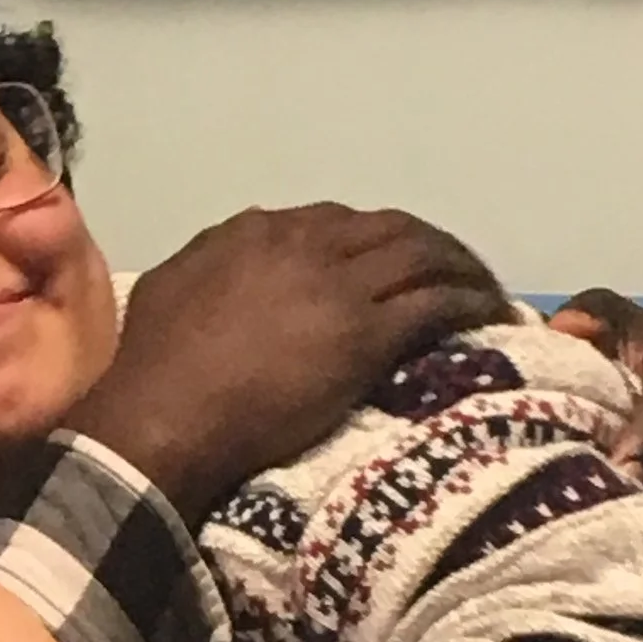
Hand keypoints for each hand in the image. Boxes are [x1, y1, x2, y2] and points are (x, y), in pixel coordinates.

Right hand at [72, 204, 506, 521]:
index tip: (384, 266)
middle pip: (389, 229)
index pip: (333, 222)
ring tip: (483, 291)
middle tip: (452, 272)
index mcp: (254, 233)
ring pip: (424, 255)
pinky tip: (490, 316)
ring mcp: (337, 286)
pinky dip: (470, 304)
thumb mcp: (171, 293)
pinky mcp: (365, 334)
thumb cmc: (152, 370)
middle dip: (428, 247)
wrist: (163, 419)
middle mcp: (303, 244)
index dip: (369, 241)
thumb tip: (225, 269)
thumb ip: (208, 268)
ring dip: (461, 269)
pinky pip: (437, 303)